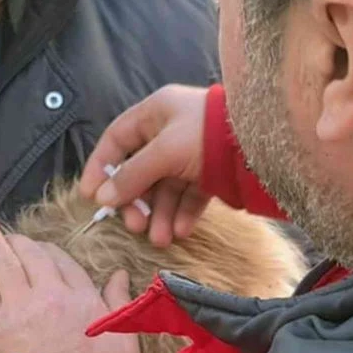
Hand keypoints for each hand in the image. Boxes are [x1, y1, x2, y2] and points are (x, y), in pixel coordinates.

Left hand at [0, 218, 140, 352]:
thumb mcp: (126, 345)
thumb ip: (120, 305)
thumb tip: (119, 275)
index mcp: (82, 298)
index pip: (63, 263)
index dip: (49, 253)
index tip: (40, 250)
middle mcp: (49, 294)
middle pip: (30, 255)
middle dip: (17, 241)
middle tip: (5, 233)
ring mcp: (17, 305)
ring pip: (1, 262)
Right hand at [80, 85, 209, 246]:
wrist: (261, 142)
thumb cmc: (207, 134)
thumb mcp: (164, 152)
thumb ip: (132, 176)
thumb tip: (102, 199)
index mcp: (155, 113)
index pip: (116, 139)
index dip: (101, 166)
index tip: (91, 196)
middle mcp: (170, 132)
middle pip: (140, 171)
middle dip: (137, 202)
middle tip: (135, 226)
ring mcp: (190, 154)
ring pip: (166, 189)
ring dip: (161, 216)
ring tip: (162, 239)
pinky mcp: (211, 173)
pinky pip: (189, 196)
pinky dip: (184, 214)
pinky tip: (182, 231)